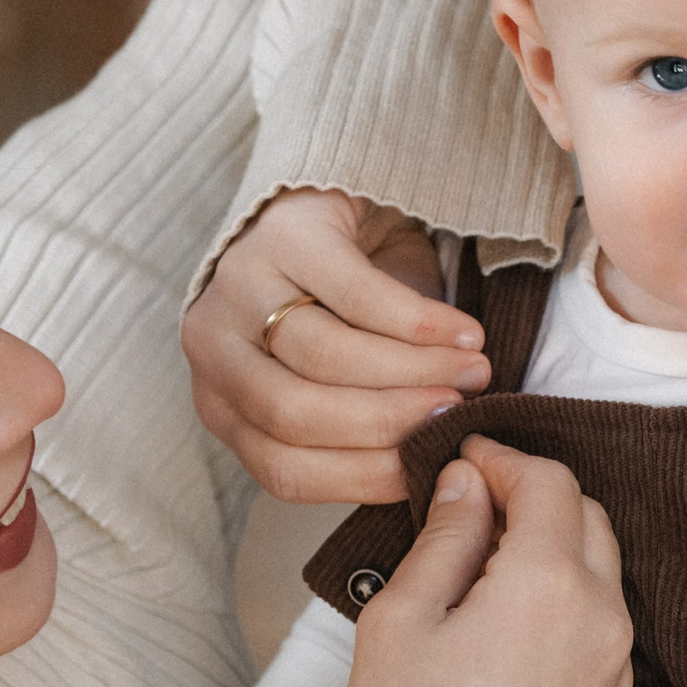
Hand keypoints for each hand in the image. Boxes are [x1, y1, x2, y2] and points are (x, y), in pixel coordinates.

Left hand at [184, 186, 490, 503]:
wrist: (344, 210)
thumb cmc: (349, 313)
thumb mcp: (346, 383)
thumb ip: (367, 429)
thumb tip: (433, 475)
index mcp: (224, 405)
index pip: (283, 467)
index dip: (365, 476)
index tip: (432, 468)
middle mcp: (212, 349)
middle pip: (295, 413)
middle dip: (389, 421)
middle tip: (457, 414)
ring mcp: (238, 286)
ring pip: (325, 356)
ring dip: (416, 372)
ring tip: (473, 373)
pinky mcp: (284, 233)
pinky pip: (357, 294)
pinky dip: (422, 324)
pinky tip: (465, 334)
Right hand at [346, 435, 633, 686]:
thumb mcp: (402, 618)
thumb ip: (444, 537)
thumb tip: (468, 484)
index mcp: (550, 582)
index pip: (548, 482)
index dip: (504, 459)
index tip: (464, 459)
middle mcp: (601, 612)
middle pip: (585, 513)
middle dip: (534, 496)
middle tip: (472, 505)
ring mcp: (616, 656)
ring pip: (600, 562)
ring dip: (553, 542)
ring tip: (482, 560)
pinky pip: (600, 613)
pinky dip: (566, 589)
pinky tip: (510, 608)